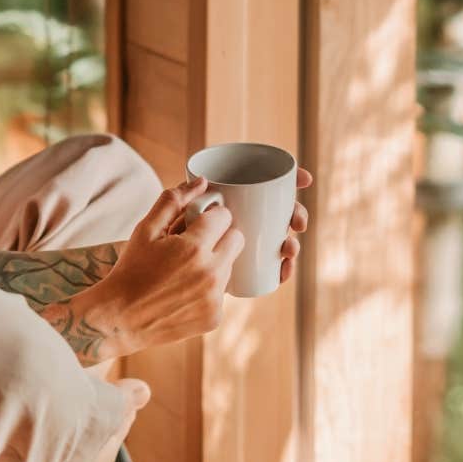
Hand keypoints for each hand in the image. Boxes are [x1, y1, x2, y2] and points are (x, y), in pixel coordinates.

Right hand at [73, 175, 244, 357]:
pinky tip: (185, 293)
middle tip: (195, 244)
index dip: (210, 217)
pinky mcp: (215, 317)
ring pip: (231, 266)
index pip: (224, 216)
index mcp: (194, 247)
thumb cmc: (131, 270)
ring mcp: (215, 298)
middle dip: (220, 237)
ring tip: (185, 271)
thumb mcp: (145, 230)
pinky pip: (223, 294)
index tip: (197, 224)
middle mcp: (210, 273)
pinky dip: (208, 290)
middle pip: (237, 239)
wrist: (120, 318)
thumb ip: (174, 201)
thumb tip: (201, 182)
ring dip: (215, 263)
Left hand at [170, 166, 311, 282]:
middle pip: (277, 213)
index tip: (305, 179)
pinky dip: (281, 269)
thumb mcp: (166, 220)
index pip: (265, 187)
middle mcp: (244, 219)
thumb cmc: (159, 244)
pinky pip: (269, 267)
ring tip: (288, 248)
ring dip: (291, 243)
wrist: (157, 282)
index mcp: (232, 200)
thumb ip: (176, 199)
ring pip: (277, 240)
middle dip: (295, 213)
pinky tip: (283, 270)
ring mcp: (247, 245)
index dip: (289, 180)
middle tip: (297, 222)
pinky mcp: (245, 269)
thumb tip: (202, 181)